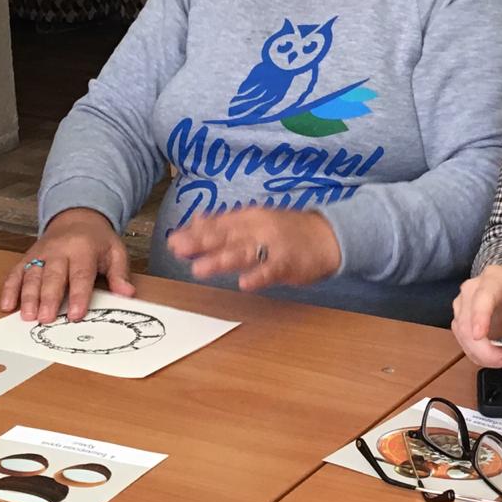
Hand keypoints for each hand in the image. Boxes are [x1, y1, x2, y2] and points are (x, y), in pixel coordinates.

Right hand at [0, 208, 134, 322]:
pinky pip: (16, 273)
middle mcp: (59, 250)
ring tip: (27, 317)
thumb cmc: (98, 241)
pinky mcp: (27, 257)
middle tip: (46, 319)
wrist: (77, 218)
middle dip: (49, 298)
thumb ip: (120, 273)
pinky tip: (7, 306)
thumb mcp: (115, 251)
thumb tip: (127, 293)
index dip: (78, 296)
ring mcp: (41, 254)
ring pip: (32, 276)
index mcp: (83, 249)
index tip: (75, 315)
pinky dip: (9, 289)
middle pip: (53, 276)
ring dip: (28, 297)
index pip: (81, 275)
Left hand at [166, 207, 340, 290]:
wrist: (328, 237)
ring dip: (222, 260)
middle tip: (177, 249)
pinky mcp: (289, 263)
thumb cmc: (287, 231)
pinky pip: (272, 270)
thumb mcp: (256, 220)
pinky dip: (259, 276)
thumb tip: (196, 220)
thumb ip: (227, 223)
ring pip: (244, 253)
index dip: (195, 232)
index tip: (173, 240)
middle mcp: (259, 228)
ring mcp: (274, 246)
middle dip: (201, 242)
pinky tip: (244, 283)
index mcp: (249, 218)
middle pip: (227, 236)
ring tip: (199, 268)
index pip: (218, 224)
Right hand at [450, 264, 501, 367]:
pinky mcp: (460, 317)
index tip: (479, 336)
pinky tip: (495, 355)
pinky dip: (479, 354)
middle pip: (467, 323)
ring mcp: (462, 302)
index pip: (483, 297)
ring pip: (463, 335)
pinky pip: (463, 341)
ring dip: (484, 354)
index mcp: (495, 278)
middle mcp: (472, 288)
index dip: (479, 317)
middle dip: (487, 350)